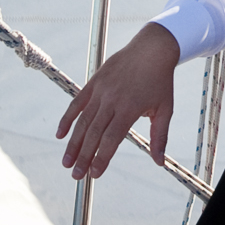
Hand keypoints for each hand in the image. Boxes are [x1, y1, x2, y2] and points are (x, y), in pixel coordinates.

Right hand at [56, 22, 179, 178]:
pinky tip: (60, 135)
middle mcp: (112, 100)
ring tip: (66, 163)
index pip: (111, 139)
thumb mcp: (165, 109)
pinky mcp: (94, 82)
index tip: (94, 174)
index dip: (101, 158)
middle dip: (83, 157)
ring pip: (82, 121)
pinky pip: (77, 103)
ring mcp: (101, 90)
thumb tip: (159, 162)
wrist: (153, 48)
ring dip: (73, 143)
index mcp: (129, 108)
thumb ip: (160, 137)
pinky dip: (67, 119)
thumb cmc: (160, 80)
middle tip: (76, 176)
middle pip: (93, 133)